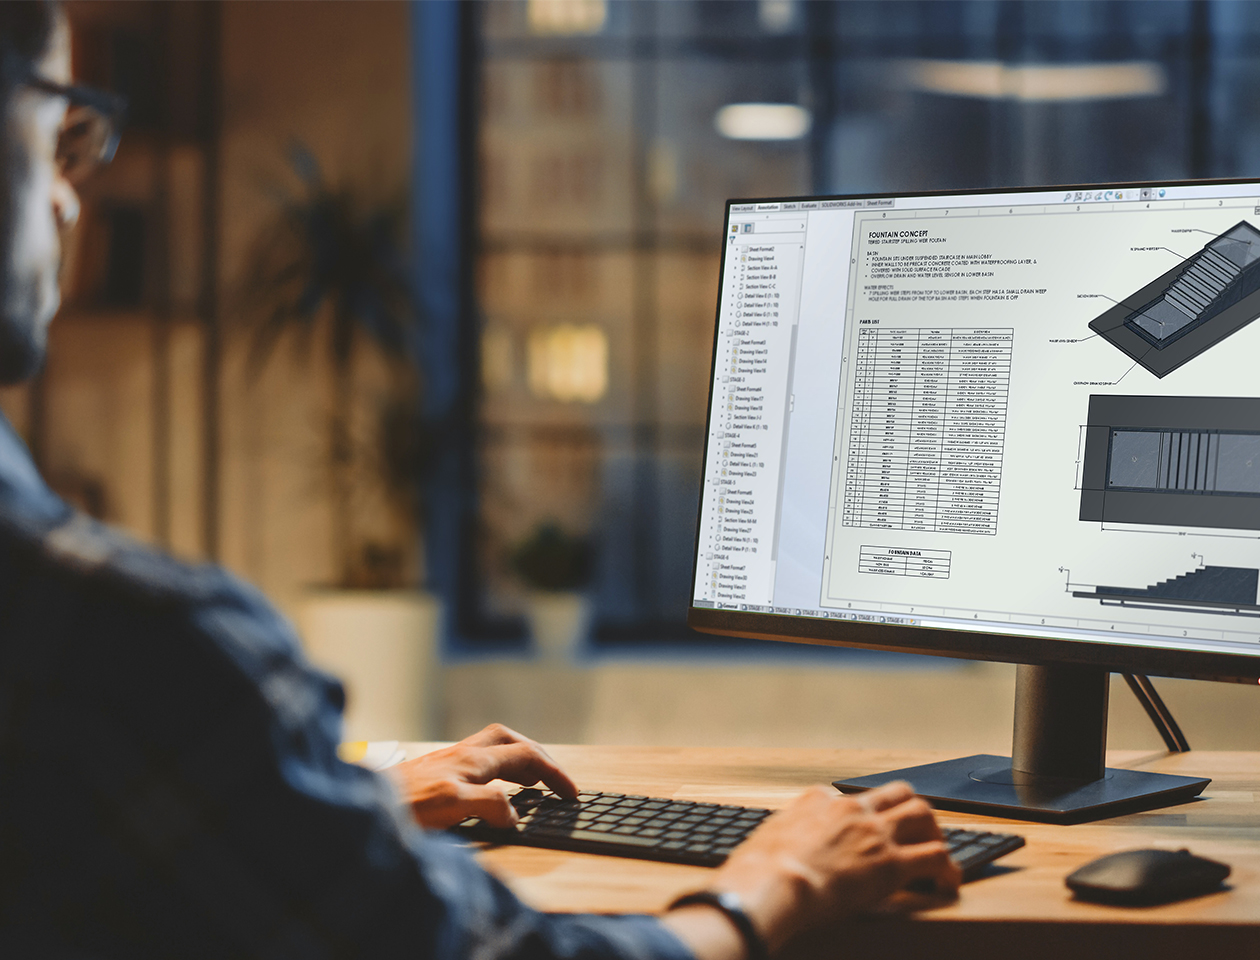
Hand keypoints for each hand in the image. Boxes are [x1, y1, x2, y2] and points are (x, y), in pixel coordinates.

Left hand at [386, 724, 577, 829]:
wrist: (360, 806)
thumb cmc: (401, 807)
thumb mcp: (452, 806)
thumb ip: (489, 805)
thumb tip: (513, 814)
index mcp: (472, 761)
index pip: (526, 756)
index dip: (554, 774)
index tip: (571, 794)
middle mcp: (461, 756)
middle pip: (510, 741)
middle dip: (537, 755)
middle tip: (553, 778)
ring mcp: (445, 763)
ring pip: (491, 748)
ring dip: (516, 759)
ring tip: (529, 782)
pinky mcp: (432, 775)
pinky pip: (475, 763)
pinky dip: (494, 772)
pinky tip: (488, 791)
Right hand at [663, 782, 959, 958]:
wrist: (773, 884)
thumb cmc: (758, 871)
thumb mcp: (761, 840)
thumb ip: (775, 838)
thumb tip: (760, 854)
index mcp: (817, 801)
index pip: (848, 796)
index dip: (860, 813)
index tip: (862, 830)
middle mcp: (850, 809)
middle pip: (897, 792)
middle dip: (911, 808)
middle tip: (916, 830)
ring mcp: (874, 834)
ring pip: (923, 813)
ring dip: (934, 832)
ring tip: (937, 854)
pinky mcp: (891, 864)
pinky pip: (935, 858)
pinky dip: (947, 869)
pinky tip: (946, 884)